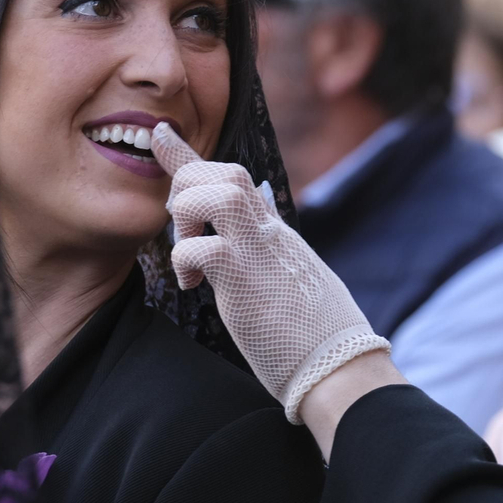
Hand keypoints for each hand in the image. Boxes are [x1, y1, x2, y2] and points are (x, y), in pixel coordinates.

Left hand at [151, 123, 390, 424]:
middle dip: (187, 187)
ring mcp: (259, 250)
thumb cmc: (317, 338)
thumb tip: (254, 251)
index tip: (160, 134)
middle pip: (224, 170)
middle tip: (183, 231)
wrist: (342, 368)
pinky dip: (184, 262)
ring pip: (213, 192)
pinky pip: (199, 247)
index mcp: (275, 234)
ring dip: (187, 217)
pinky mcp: (245, 277)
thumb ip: (268, 257)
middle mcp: (269, 232)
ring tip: (190, 257)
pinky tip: (193, 288)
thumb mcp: (292, 283)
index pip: (233, 180)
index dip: (188, 154)